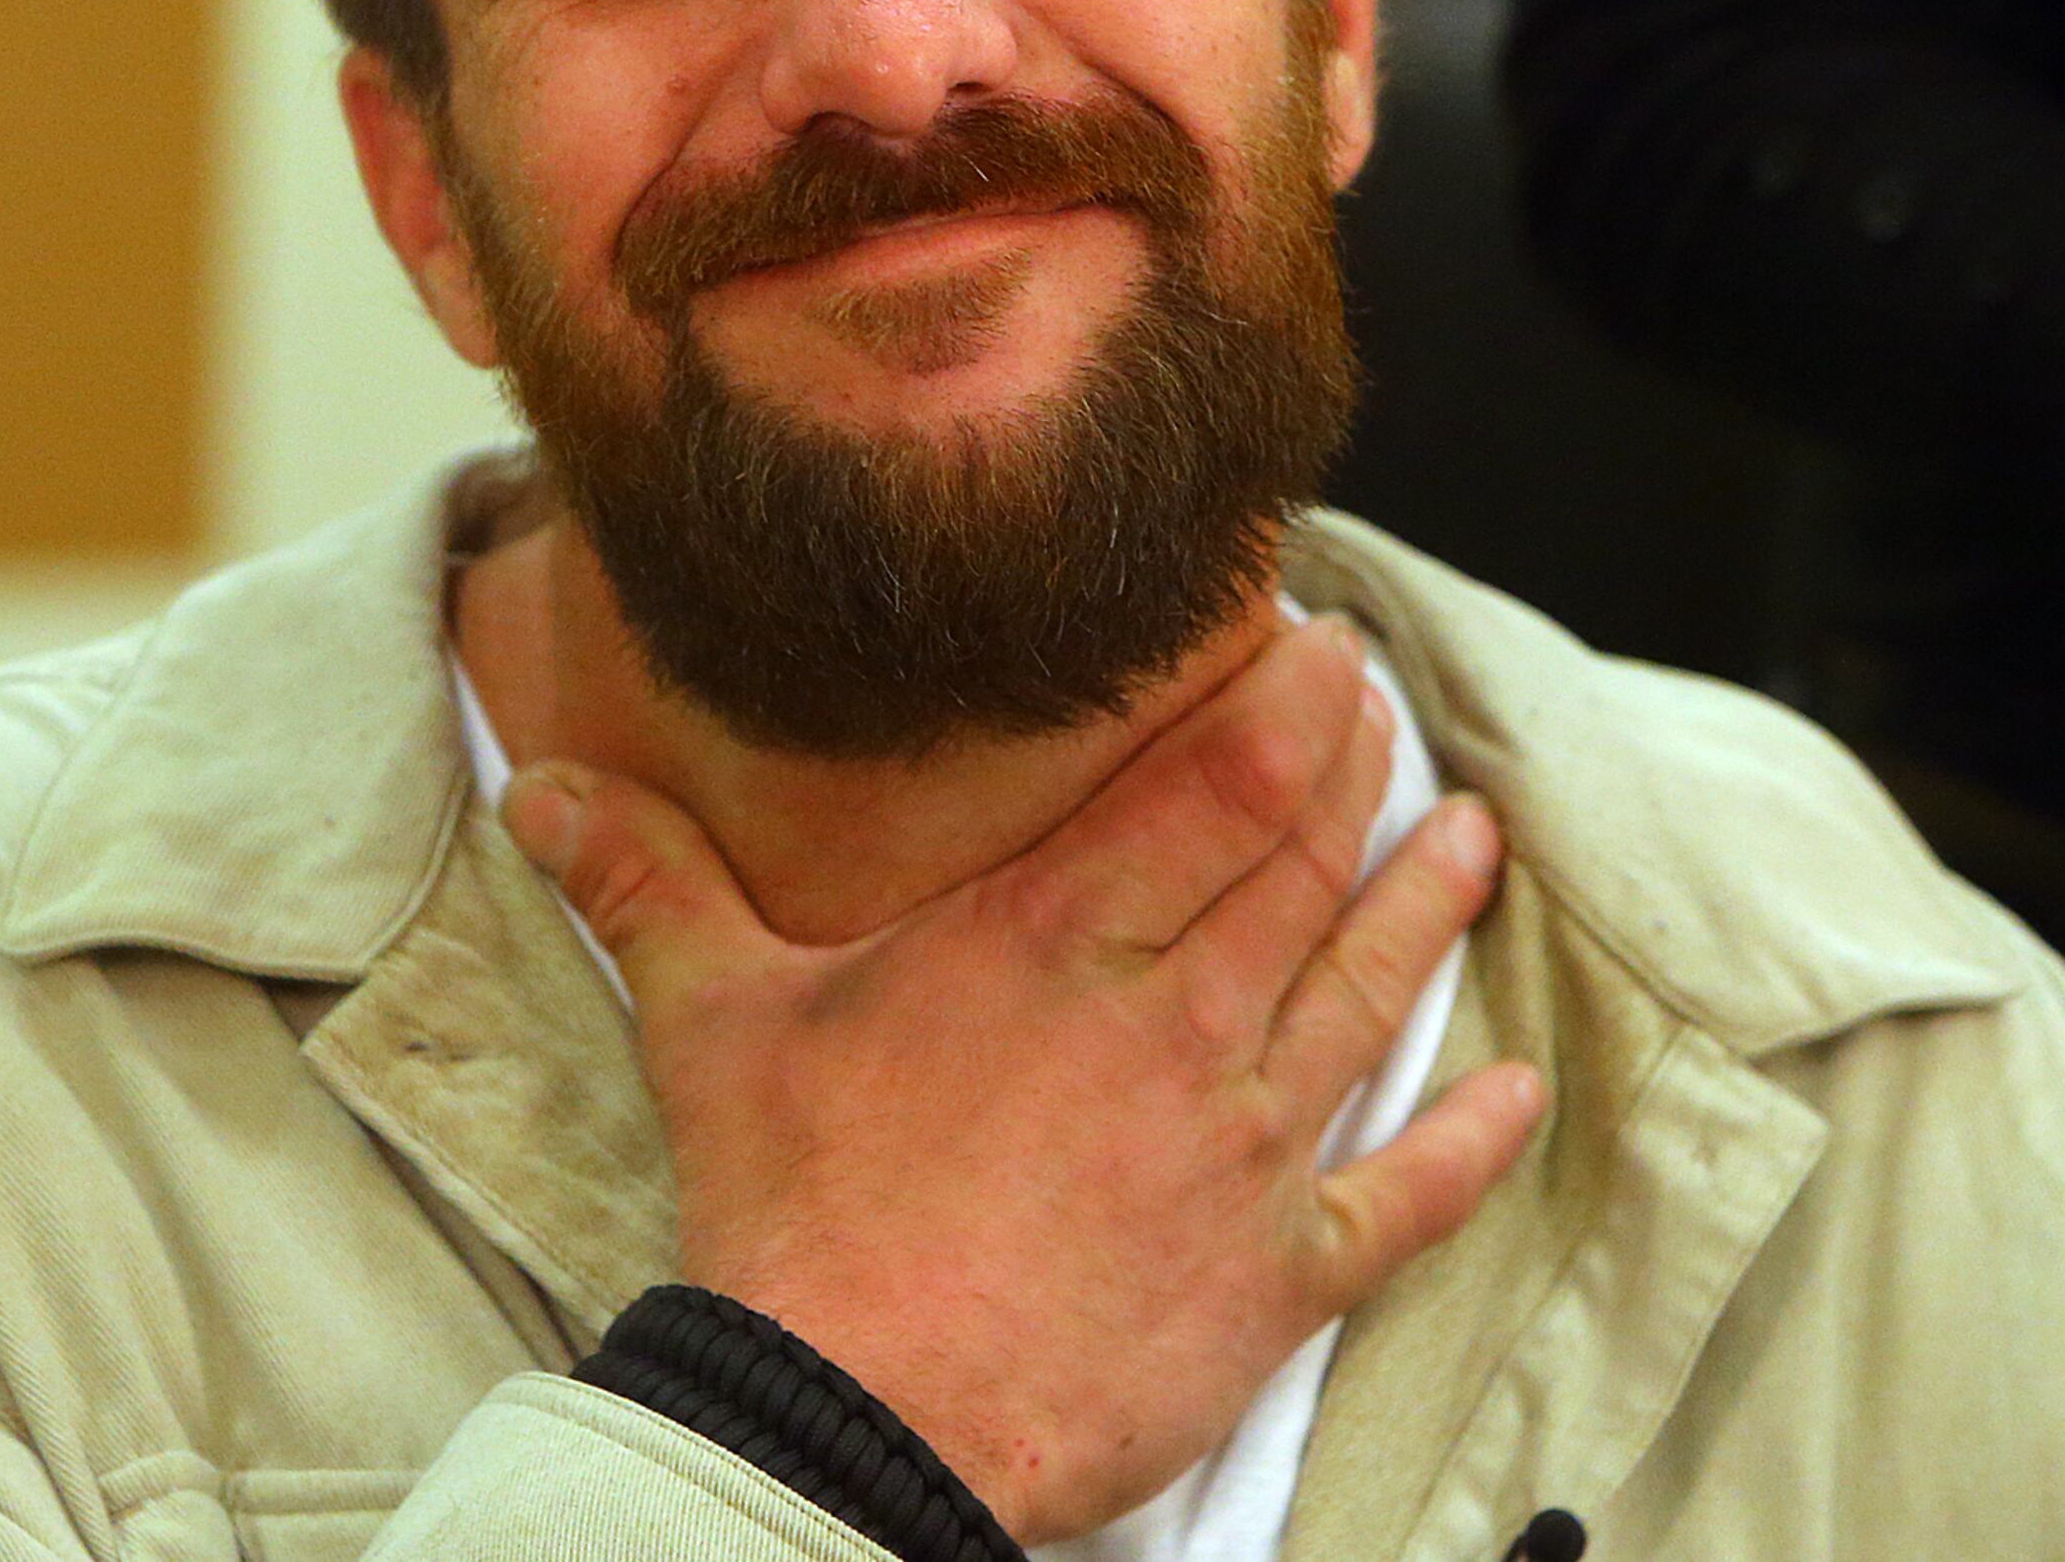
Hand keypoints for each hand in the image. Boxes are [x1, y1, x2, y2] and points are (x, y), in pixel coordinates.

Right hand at [498, 617, 1542, 1542]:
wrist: (848, 1422)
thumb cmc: (791, 1218)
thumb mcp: (712, 1022)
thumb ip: (649, 885)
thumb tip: (546, 789)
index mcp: (1053, 937)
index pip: (1211, 781)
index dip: (1284, 702)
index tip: (1323, 644)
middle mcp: (1171, 1018)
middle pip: (1298, 863)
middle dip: (1353, 771)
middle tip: (1384, 706)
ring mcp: (1237, 1146)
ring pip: (1364, 992)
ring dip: (1428, 908)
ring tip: (1476, 837)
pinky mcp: (1273, 1273)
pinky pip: (1400, 1198)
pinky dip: (1467, 1146)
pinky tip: (1518, 1096)